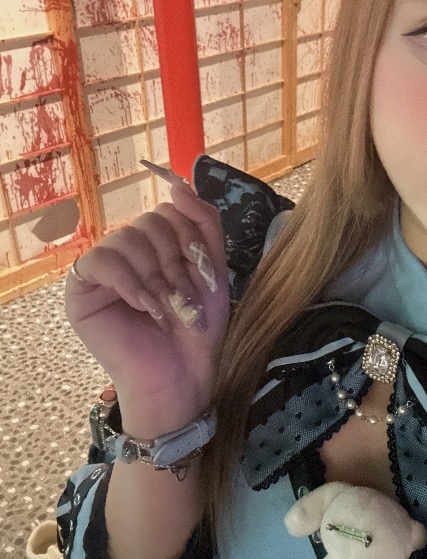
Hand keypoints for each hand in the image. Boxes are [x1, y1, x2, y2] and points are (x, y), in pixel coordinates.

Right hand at [65, 180, 229, 430]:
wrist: (180, 374)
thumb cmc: (197, 327)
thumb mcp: (212, 266)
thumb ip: (202, 221)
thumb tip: (176, 183)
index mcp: (157, 244)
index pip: (170, 211)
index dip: (191, 242)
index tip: (203, 278)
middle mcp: (128, 250)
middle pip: (150, 222)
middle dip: (176, 264)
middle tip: (183, 300)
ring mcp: (103, 269)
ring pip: (127, 238)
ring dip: (156, 278)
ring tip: (164, 309)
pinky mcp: (82, 291)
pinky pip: (100, 260)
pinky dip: (129, 283)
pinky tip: (143, 307)